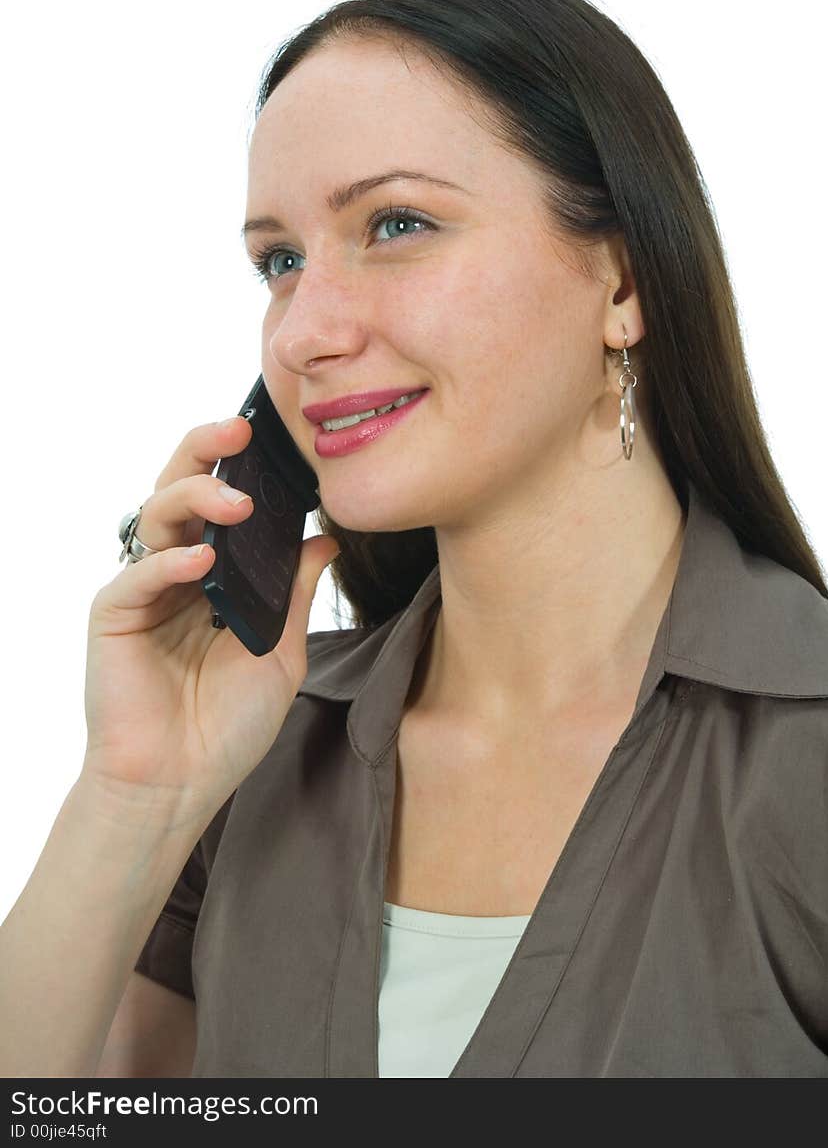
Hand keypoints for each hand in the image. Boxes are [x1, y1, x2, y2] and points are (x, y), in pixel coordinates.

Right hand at [82, 416, 337, 824]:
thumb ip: (295, 593)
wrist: (181, 785)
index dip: (247, 468)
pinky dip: (169, 562)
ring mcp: (143, 588)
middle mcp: (176, 568)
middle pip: (182, 487)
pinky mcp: (114, 615)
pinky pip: (137, 575)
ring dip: (196, 496)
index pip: (225, 502)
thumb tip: (325, 537)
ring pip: (156, 514)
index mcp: (216, 571)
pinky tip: (200, 560)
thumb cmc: (227, 726)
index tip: (281, 441)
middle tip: (241, 431)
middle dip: (208, 451)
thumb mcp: (281, 652)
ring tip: (238, 503)